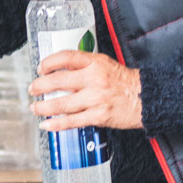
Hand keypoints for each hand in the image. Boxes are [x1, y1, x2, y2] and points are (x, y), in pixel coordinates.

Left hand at [28, 50, 143, 130]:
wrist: (149, 98)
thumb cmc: (127, 82)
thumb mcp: (107, 64)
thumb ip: (86, 66)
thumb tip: (62, 70)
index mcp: (96, 62)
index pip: (66, 57)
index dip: (49, 62)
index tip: (40, 68)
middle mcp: (94, 78)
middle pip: (58, 81)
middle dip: (40, 86)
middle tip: (33, 89)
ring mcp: (96, 98)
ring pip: (62, 104)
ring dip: (44, 107)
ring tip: (35, 108)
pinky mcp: (99, 116)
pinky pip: (72, 121)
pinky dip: (56, 125)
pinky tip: (46, 125)